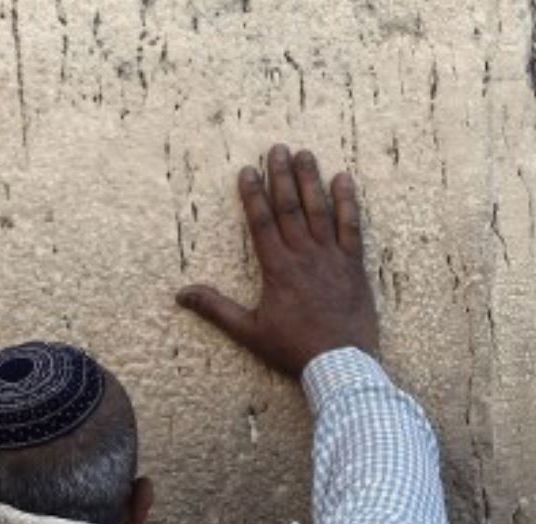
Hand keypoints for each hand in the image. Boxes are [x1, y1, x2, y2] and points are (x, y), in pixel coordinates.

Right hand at [177, 145, 379, 375]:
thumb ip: (216, 309)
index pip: (261, 222)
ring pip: (320, 210)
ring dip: (311, 180)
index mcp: (277, 269)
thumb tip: (181, 295)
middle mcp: (304, 255)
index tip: (247, 170)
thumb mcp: (249, 332)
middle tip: (277, 148)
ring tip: (305, 153)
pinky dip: (348, 202)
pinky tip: (343, 179)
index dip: (253, 195)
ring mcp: (331, 257)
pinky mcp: (354, 265)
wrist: (341, 363)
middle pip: (290, 208)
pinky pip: (351, 226)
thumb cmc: (293, 350)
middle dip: (282, 176)